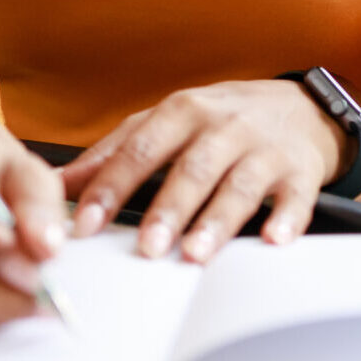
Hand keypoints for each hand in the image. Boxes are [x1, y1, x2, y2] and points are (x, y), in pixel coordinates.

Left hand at [61, 79, 349, 262]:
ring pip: (238, 186)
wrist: (299, 107)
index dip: (110, 187)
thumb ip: (113, 153)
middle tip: (146, 246)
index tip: (86, 222)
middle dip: (167, 209)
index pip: (139, 150)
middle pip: (191, 169)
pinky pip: (294, 198)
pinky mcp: (300, 172)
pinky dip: (285, 219)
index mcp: (180, 112)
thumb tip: (60, 183)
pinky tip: (272, 240)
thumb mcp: (164, 123)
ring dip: (216, 221)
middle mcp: (221, 127)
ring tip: (195, 253)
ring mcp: (263, 149)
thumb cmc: (219, 119)